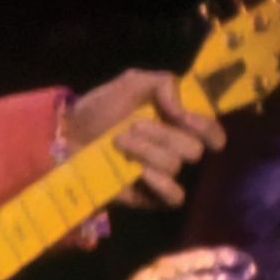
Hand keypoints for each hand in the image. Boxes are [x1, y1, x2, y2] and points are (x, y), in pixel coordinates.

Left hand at [65, 70, 225, 207]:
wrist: (69, 133)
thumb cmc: (100, 108)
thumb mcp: (131, 83)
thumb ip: (164, 84)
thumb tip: (183, 109)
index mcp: (176, 123)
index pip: (211, 131)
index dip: (208, 127)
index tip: (186, 119)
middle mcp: (174, 148)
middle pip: (193, 149)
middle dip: (162, 134)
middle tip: (133, 125)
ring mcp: (162, 174)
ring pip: (175, 166)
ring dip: (146, 150)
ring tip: (118, 142)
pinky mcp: (150, 196)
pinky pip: (174, 196)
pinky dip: (159, 182)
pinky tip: (137, 170)